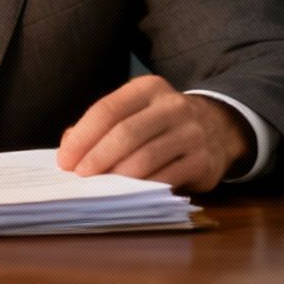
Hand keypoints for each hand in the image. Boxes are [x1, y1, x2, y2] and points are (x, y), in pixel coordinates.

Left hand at [55, 75, 252, 192]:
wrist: (218, 128)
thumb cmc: (160, 122)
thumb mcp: (134, 111)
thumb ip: (101, 125)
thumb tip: (68, 148)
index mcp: (148, 88)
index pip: (108, 109)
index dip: (83, 136)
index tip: (65, 160)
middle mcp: (173, 106)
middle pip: (126, 133)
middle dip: (97, 157)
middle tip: (80, 176)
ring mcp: (192, 133)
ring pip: (146, 157)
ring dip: (118, 176)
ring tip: (100, 187)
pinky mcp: (204, 161)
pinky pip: (166, 178)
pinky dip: (142, 189)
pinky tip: (126, 195)